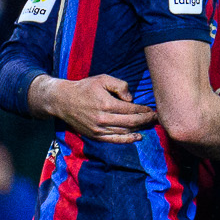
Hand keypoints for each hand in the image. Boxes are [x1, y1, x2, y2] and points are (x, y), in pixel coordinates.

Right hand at [38, 73, 158, 142]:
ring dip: (140, 129)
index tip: (152, 110)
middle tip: (156, 118)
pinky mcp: (96, 136)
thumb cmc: (85, 88)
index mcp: (107, 104)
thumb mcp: (102, 79)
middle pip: (131, 122)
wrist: (63, 101)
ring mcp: (99, 130)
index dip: (144, 110)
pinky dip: (128, 140)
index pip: (131, 109)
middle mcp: (104, 119)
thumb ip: (120, 86)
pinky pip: (115, 140)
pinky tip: (138, 137)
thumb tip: (131, 99)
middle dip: (146, 120)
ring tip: (150, 125)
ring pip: (125, 131)